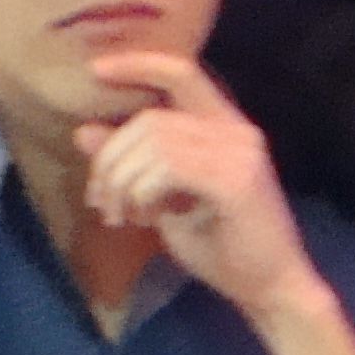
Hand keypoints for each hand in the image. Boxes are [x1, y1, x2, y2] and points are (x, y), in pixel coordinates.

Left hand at [75, 52, 321, 322]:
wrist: (271, 290)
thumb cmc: (222, 249)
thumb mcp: (164, 202)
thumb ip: (133, 166)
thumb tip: (83, 132)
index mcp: (224, 127)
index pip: (182, 72)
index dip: (138, 64)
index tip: (96, 71)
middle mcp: (236, 130)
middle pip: (151, 119)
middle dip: (111, 159)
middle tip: (99, 200)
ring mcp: (240, 152)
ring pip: (154, 144)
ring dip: (121, 182)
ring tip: (118, 216)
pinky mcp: (235, 180)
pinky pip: (168, 168)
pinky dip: (142, 192)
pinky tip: (142, 219)